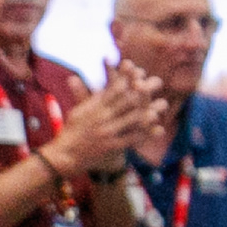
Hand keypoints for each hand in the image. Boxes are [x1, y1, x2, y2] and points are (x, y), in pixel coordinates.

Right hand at [46, 62, 163, 179]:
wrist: (64, 154)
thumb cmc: (71, 131)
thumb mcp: (78, 111)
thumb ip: (87, 97)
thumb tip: (91, 80)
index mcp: (94, 107)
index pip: (113, 89)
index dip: (128, 79)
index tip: (141, 72)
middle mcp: (102, 117)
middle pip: (126, 101)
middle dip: (143, 91)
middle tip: (157, 83)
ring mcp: (107, 132)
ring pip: (132, 119)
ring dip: (149, 111)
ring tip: (162, 106)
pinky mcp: (111, 145)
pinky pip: (132, 138)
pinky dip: (146, 134)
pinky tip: (158, 129)